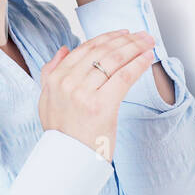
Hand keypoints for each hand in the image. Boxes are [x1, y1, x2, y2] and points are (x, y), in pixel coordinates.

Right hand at [37, 30, 157, 160]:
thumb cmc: (62, 133)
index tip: (123, 33)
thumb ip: (50, 72)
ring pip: (114, 60)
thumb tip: (64, 49)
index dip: (107, 37)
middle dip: (126, 39)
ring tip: (148, 42)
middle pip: (101, 51)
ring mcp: (83, 93)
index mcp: (55, 78)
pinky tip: (148, 57)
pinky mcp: (101, 105)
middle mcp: (67, 82)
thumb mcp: (46, 100)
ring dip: (135, 48)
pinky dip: (138, 63)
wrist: (67, 160)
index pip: (84, 49)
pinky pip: (123, 76)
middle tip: (142, 35)